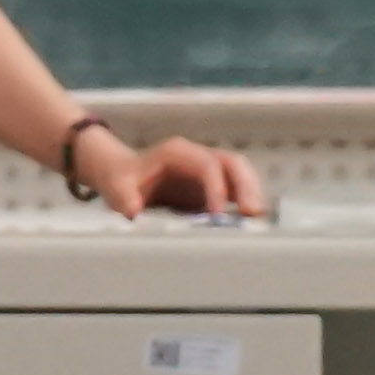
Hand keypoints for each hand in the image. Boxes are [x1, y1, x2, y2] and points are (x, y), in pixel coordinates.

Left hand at [80, 130, 269, 221]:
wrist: (120, 174)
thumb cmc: (121, 180)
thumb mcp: (117, 189)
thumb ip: (124, 199)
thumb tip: (134, 212)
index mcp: (177, 153)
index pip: (207, 165)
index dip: (216, 188)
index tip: (217, 216)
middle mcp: (197, 156)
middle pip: (232, 163)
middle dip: (246, 186)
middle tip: (253, 213)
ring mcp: (207, 168)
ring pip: (239, 173)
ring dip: (251, 193)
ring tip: (257, 218)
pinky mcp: (211, 183)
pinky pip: (235, 186)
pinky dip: (245, 200)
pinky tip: (250, 220)